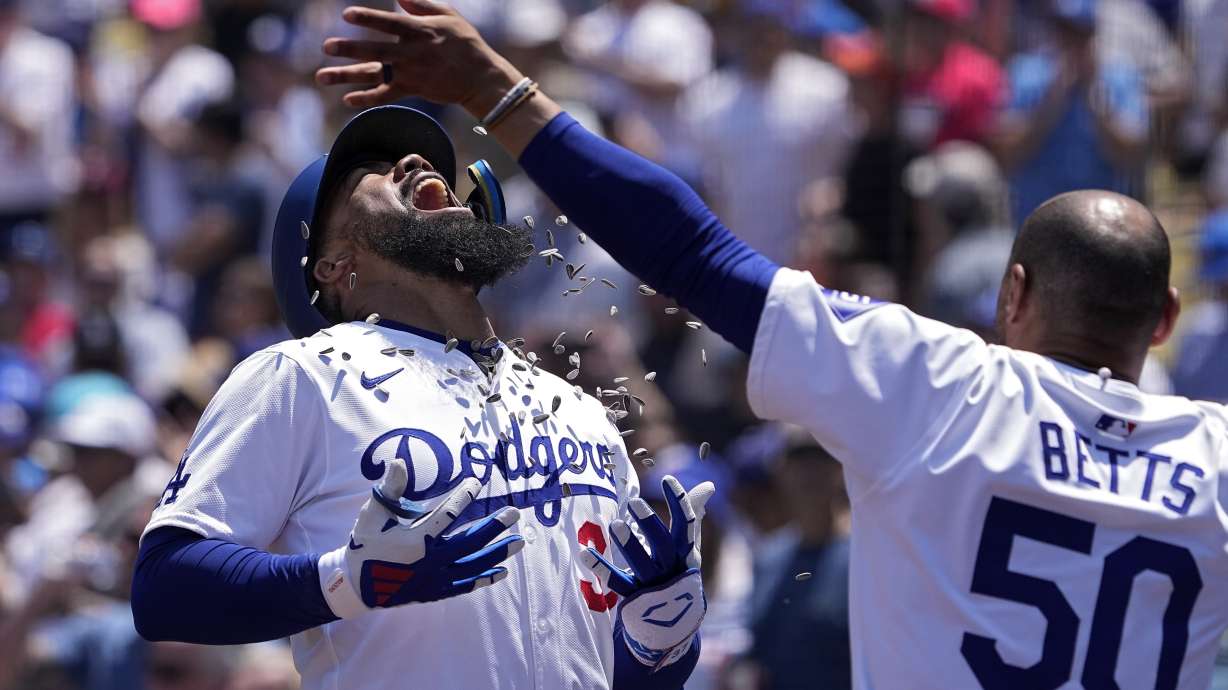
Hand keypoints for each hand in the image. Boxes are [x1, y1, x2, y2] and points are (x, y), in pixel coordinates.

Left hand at [316, 0, 521, 113]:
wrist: (481, 78)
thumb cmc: (466, 43)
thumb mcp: (449, 16)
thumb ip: (422, 4)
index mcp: (420, 31)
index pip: (389, 23)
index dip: (368, 19)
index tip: (347, 15)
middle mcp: (411, 53)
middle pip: (375, 50)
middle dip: (349, 49)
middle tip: (326, 46)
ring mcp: (410, 73)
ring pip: (373, 74)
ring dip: (346, 76)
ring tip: (321, 76)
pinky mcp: (412, 89)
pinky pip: (385, 95)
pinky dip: (367, 98)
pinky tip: (348, 99)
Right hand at [318, 459, 521, 617]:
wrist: (355, 586)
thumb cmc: (365, 545)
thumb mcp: (372, 515)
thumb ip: (390, 489)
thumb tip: (399, 461)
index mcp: (413, 540)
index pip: (445, 515)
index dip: (463, 497)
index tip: (476, 482)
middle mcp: (429, 561)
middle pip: (469, 542)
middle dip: (494, 527)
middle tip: (514, 513)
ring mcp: (434, 578)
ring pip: (473, 565)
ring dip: (498, 553)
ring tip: (520, 541)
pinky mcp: (435, 591)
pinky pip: (465, 584)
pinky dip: (484, 578)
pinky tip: (502, 571)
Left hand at [580, 476, 715, 669]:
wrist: (677, 623)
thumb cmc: (681, 573)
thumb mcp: (690, 546)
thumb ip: (694, 515)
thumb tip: (709, 485)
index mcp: (686, 553)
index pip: (686, 524)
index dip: (679, 501)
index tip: (666, 479)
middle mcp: (671, 568)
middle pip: (663, 545)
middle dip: (650, 524)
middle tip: (634, 502)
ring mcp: (653, 585)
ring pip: (641, 564)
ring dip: (628, 544)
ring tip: (615, 524)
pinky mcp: (635, 599)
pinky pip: (617, 583)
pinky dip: (601, 568)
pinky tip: (584, 553)